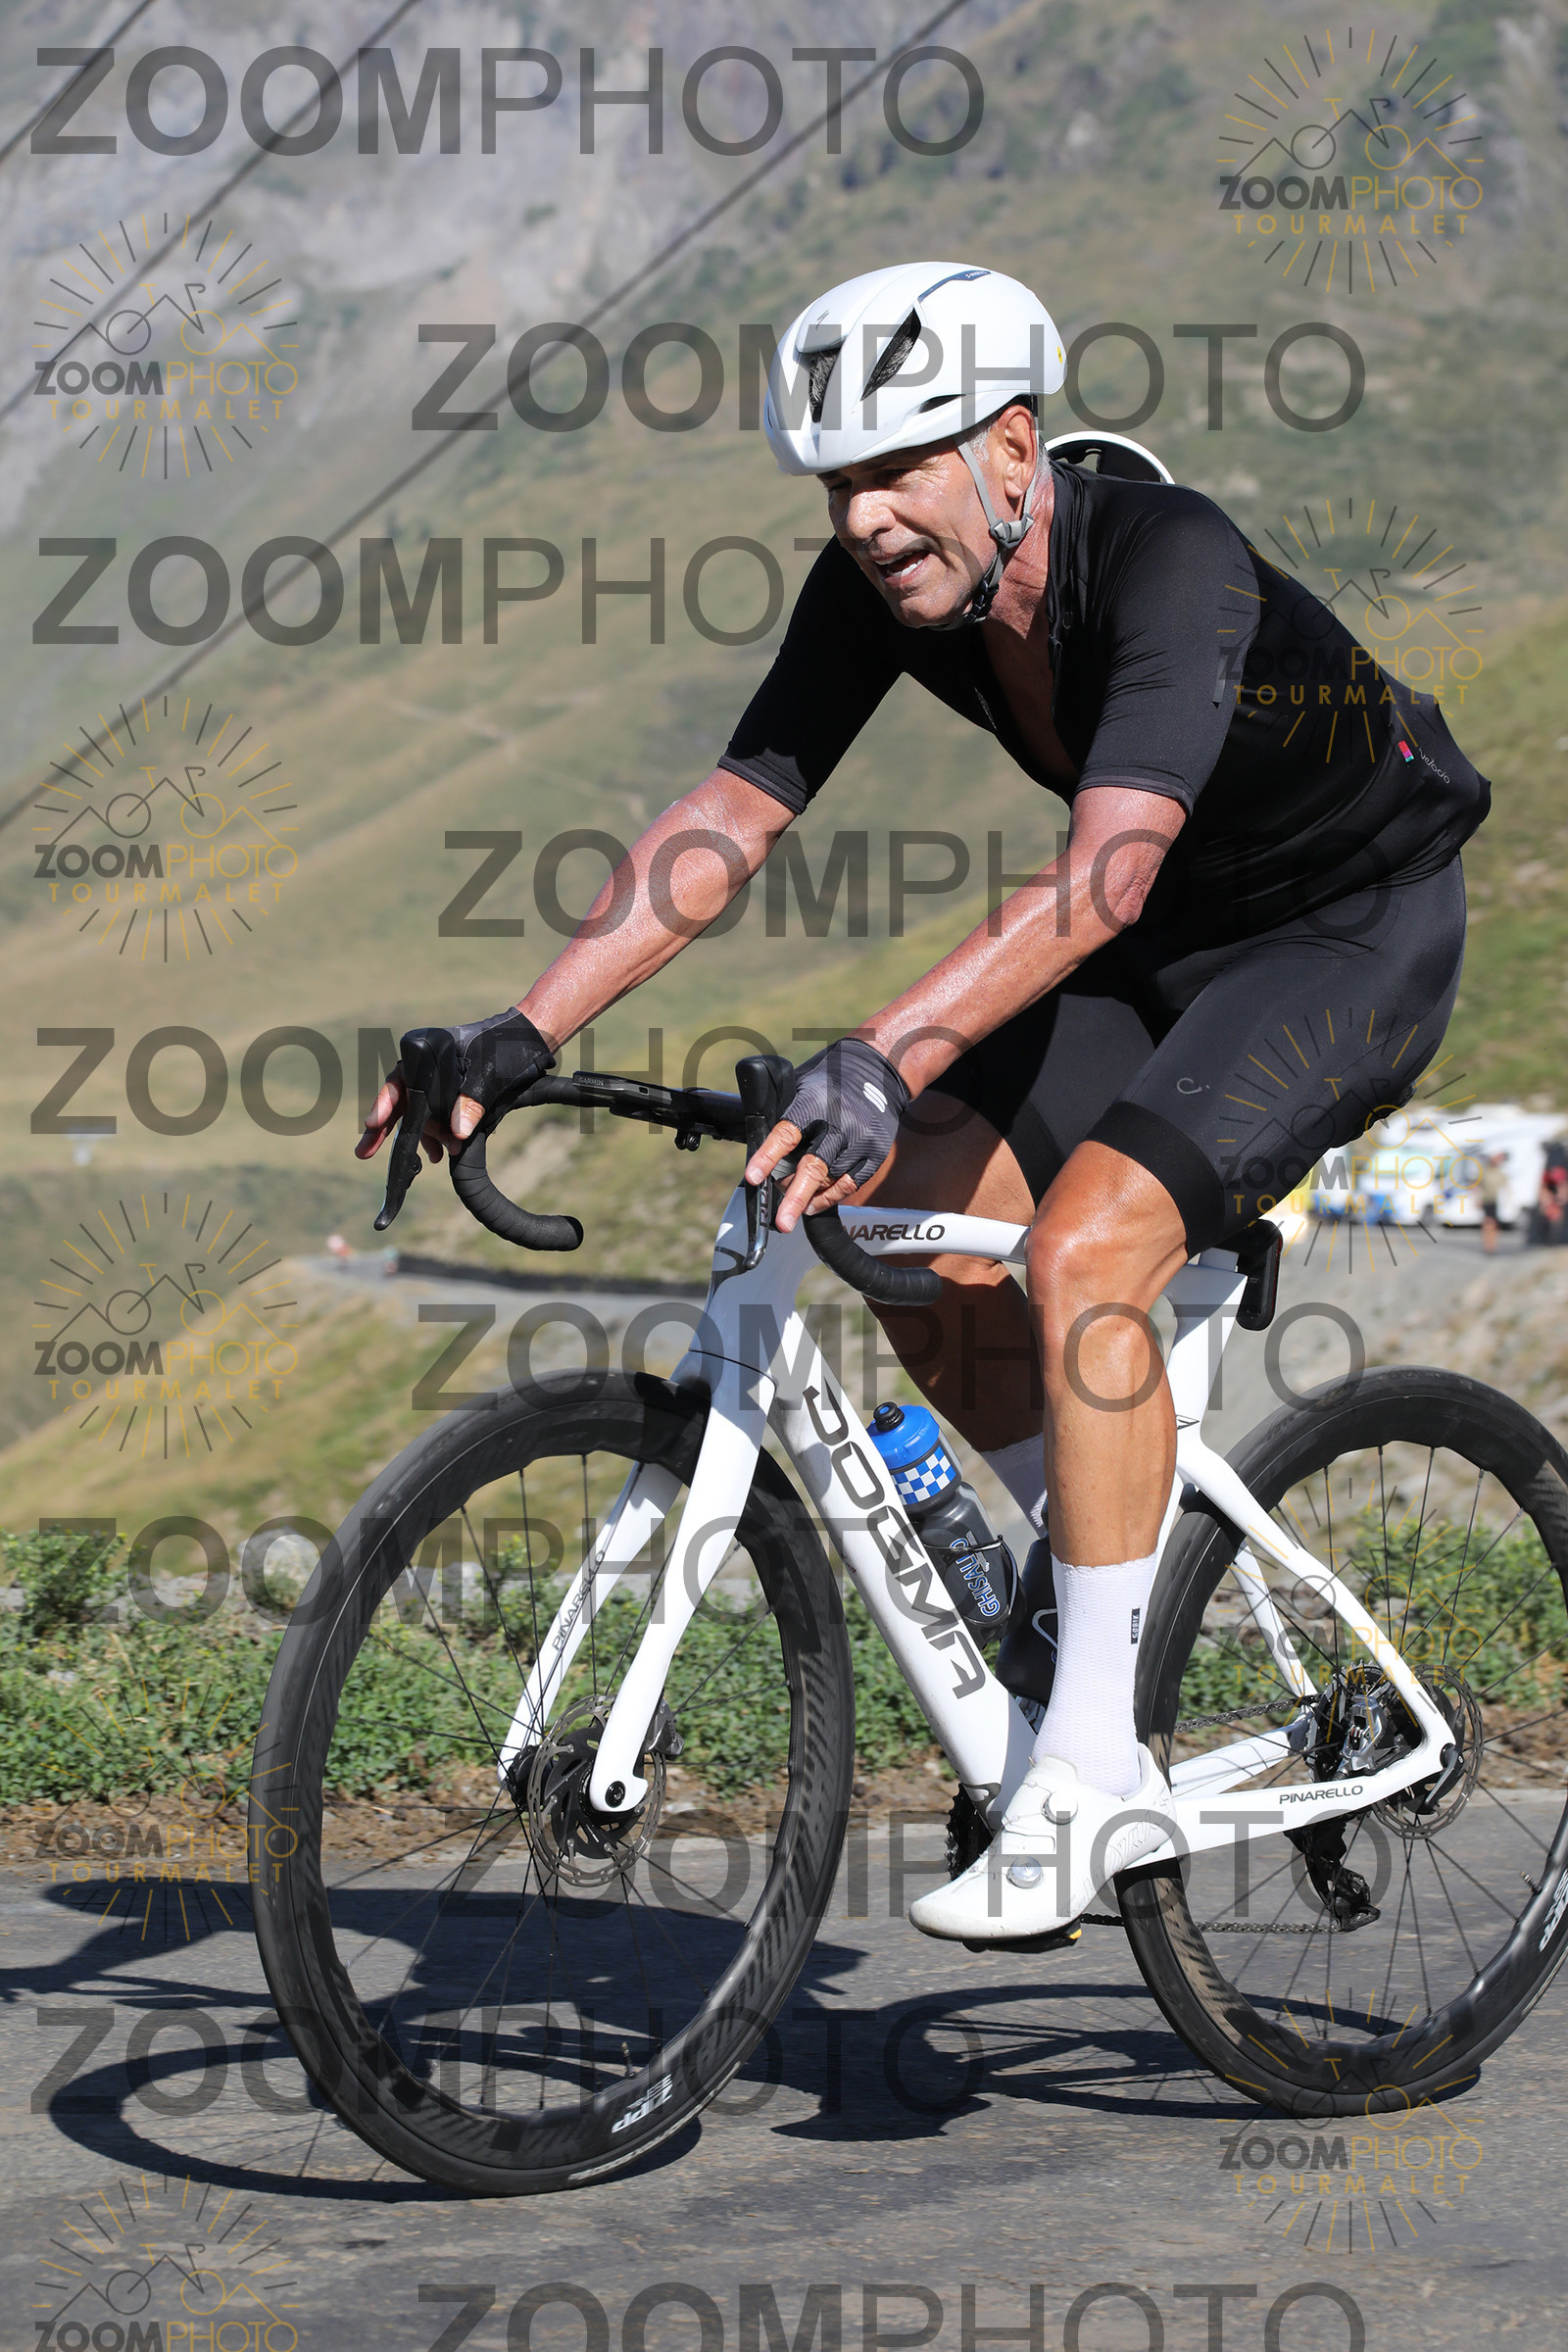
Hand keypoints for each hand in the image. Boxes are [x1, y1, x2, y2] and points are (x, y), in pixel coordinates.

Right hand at [356, 1009, 554, 1162]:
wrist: (530, 1040)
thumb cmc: (508, 1047)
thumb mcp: (492, 1074)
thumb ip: (472, 1101)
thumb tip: (456, 1132)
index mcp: (429, 1049)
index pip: (400, 1079)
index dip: (385, 1104)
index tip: (373, 1123)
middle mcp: (426, 1062)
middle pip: (401, 1097)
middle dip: (387, 1127)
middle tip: (363, 1153)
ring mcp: (436, 1077)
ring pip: (419, 1111)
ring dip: (425, 1136)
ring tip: (435, 1156)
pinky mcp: (449, 1090)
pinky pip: (435, 1114)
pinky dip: (437, 1133)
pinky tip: (440, 1151)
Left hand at [743, 1037, 907, 1232]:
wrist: (878, 1069)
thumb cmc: (831, 1080)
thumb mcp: (801, 1086)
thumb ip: (786, 1116)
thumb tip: (763, 1152)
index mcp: (813, 1102)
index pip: (786, 1134)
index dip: (768, 1157)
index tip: (753, 1178)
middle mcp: (839, 1123)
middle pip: (814, 1167)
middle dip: (795, 1198)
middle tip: (782, 1222)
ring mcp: (860, 1139)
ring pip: (831, 1181)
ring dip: (809, 1198)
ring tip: (794, 1209)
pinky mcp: (875, 1151)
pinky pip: (851, 1184)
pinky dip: (832, 1197)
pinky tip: (816, 1203)